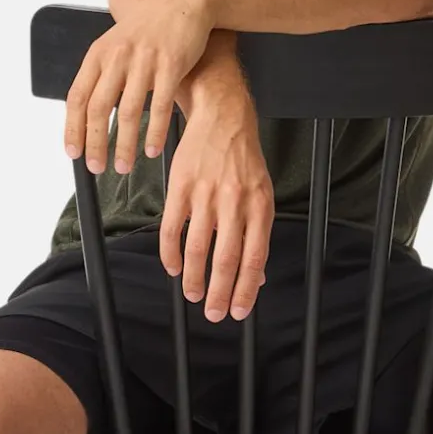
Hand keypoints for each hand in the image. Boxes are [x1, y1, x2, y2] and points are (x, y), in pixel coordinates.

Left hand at [63, 0, 213, 174]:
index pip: (77, 97)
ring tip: (123, 165)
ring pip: (128, 112)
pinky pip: (160, 106)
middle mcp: (117, 57)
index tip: (73, 152)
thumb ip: (102, 74)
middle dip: (95, 143)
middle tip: (96, 167)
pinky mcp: (171, 65)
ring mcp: (144, 61)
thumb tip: (87, 111)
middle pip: (98, 108)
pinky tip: (151, 150)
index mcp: (99, 54)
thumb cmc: (150, 28)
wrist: (184, 1)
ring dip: (124, 145)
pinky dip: (154, 133)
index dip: (72, 128)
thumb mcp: (116, 44)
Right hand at [160, 92, 273, 321]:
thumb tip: (256, 275)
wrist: (223, 119)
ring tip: (193, 295)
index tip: (239, 311)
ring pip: (197, 248)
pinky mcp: (181, 187)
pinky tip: (172, 268)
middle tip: (214, 314)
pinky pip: (172, 228)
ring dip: (193, 278)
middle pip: (225, 259)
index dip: (246, 289)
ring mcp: (206, 195)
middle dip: (220, 293)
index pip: (254, 258)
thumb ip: (259, 234)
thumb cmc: (245, 161)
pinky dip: (170, 253)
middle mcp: (235, 203)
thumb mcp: (262, 194)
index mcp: (260, 206)